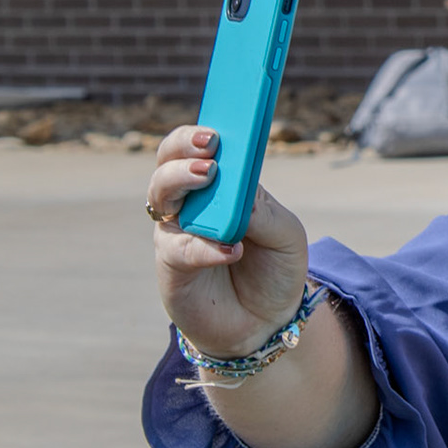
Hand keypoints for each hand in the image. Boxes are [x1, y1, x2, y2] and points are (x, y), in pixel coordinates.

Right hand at [149, 125, 310, 359]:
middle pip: (168, 161)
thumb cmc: (275, 269)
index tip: (216, 124)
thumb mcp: (286, 234)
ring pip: (161, 195)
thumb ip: (262, 208)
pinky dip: (204, 246)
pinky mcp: (171, 266)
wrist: (266, 323)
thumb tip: (238, 186)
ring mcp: (177, 232)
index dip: (201, 130)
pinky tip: (230, 249)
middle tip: (209, 149)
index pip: (199, 146)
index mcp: (220, 184)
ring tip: (209, 177)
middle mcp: (191, 201)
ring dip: (181, 181)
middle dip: (183, 148)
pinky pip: (179, 249)